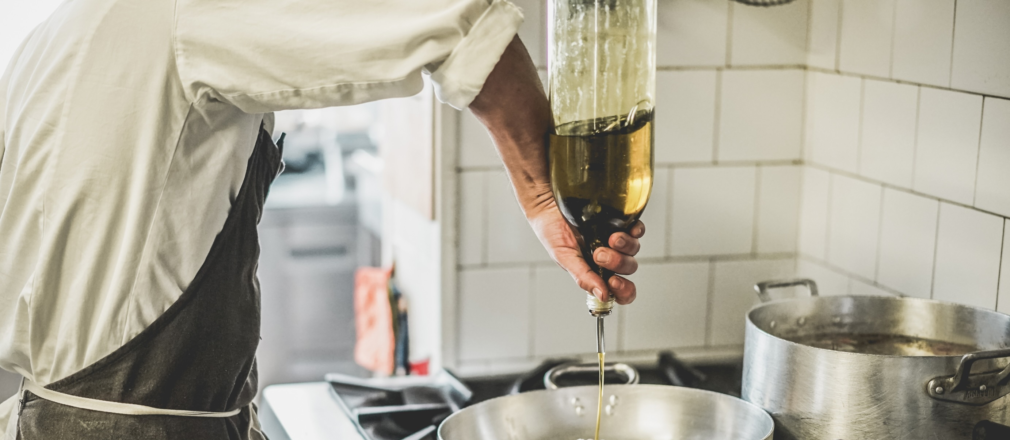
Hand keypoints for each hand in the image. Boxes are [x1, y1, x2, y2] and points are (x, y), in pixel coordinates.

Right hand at [528, 199, 644, 304]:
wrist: (548, 204)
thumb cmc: (552, 231)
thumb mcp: (564, 257)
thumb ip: (583, 276)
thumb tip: (602, 296)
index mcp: (595, 271)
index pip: (618, 289)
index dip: (623, 291)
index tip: (613, 282)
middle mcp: (608, 257)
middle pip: (628, 268)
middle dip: (617, 263)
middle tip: (599, 254)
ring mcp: (615, 239)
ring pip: (633, 249)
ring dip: (625, 247)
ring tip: (611, 238)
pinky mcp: (619, 221)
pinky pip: (637, 229)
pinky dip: (636, 231)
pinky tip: (628, 229)